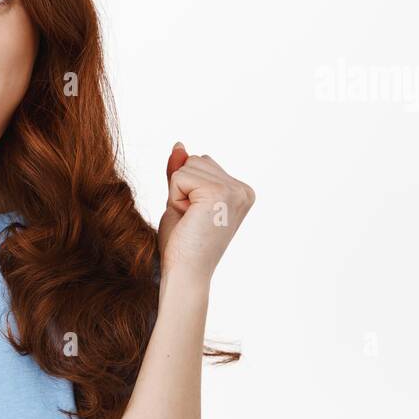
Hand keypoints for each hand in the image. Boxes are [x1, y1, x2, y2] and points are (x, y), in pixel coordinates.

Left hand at [156, 142, 254, 282]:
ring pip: (187, 166)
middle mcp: (243, 189)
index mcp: (240, 191)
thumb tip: (179, 144)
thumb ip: (181, 172)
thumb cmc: (182, 244)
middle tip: (190, 220)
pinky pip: (180, 175)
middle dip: (182, 188)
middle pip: (195, 160)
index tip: (195, 217)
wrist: (185, 273)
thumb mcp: (180, 200)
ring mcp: (234, 190)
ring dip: (177, 193)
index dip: (186, 189)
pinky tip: (188, 218)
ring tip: (190, 219)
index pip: (201, 164)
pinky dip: (175, 197)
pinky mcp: (220, 192)